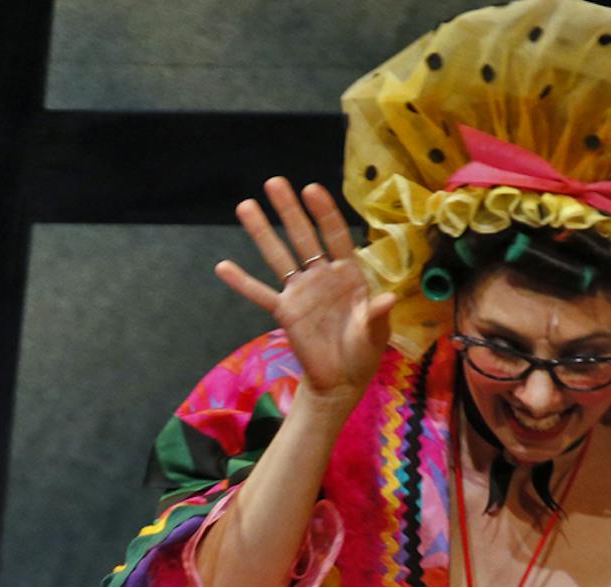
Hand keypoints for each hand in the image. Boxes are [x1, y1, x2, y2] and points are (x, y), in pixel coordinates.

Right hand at [215, 177, 396, 399]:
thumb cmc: (363, 352)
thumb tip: (387, 299)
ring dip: (262, 232)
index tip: (311, 188)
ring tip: (245, 206)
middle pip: (302, 237)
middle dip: (289, 210)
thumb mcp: (376, 333)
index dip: (324, 212)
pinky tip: (223, 267)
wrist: (342, 379)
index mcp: (348, 274)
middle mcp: (321, 276)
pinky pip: (260, 295)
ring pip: (278, 257)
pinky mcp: (285, 313)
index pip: (335, 235)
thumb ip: (377, 314)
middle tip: (274, 182)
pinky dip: (242, 282)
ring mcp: (300, 292)